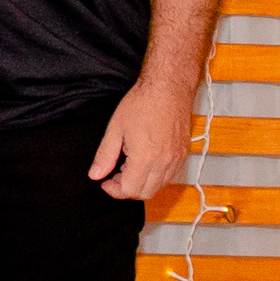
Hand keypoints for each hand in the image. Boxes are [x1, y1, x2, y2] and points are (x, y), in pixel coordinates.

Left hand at [88, 81, 192, 200]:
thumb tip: (95, 174)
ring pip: (158, 187)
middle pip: (145, 193)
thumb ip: (105, 155)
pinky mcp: (183, 154)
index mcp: (145, 157)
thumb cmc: (143, 102)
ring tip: (130, 164)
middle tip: (116, 174)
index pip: (129, 190)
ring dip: (142, 183)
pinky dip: (156, 176)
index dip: (114, 190)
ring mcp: (176, 159)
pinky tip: (146, 161)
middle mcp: (164, 162)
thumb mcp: (116, 128)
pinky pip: (169, 176)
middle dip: (127, 189)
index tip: (106, 181)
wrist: (168, 87)